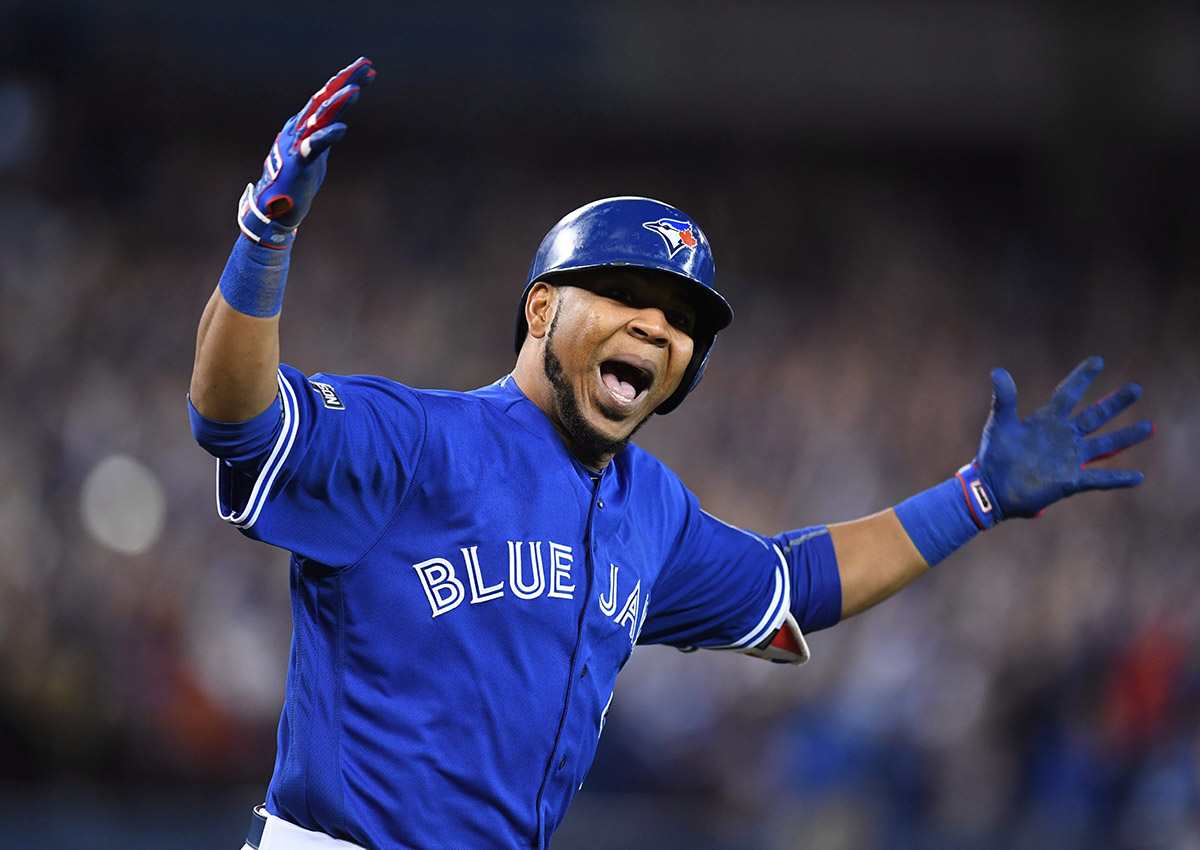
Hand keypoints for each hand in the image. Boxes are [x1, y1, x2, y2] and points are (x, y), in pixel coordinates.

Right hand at [238, 57, 374, 247]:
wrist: (274, 210)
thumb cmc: (295, 182)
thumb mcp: (313, 154)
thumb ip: (322, 137)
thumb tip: (335, 125)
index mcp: (303, 125)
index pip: (327, 97)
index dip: (346, 81)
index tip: (367, 69)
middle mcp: (298, 129)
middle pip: (325, 98)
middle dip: (345, 80)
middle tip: (366, 65)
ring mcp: (296, 144)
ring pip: (319, 117)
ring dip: (337, 103)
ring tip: (355, 90)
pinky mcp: (298, 163)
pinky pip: (313, 147)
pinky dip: (327, 136)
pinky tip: (342, 129)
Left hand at [974, 356, 1153, 521]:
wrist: (990, 489)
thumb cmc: (993, 456)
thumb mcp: (999, 424)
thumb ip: (1004, 399)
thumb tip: (998, 372)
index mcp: (1046, 421)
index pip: (1068, 393)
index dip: (1082, 377)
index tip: (1098, 361)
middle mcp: (1062, 437)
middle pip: (1094, 416)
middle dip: (1115, 403)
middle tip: (1136, 388)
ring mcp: (1068, 459)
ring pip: (1104, 445)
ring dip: (1125, 437)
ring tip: (1148, 427)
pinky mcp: (1069, 481)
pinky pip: (1099, 479)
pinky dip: (1118, 478)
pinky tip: (1137, 477)